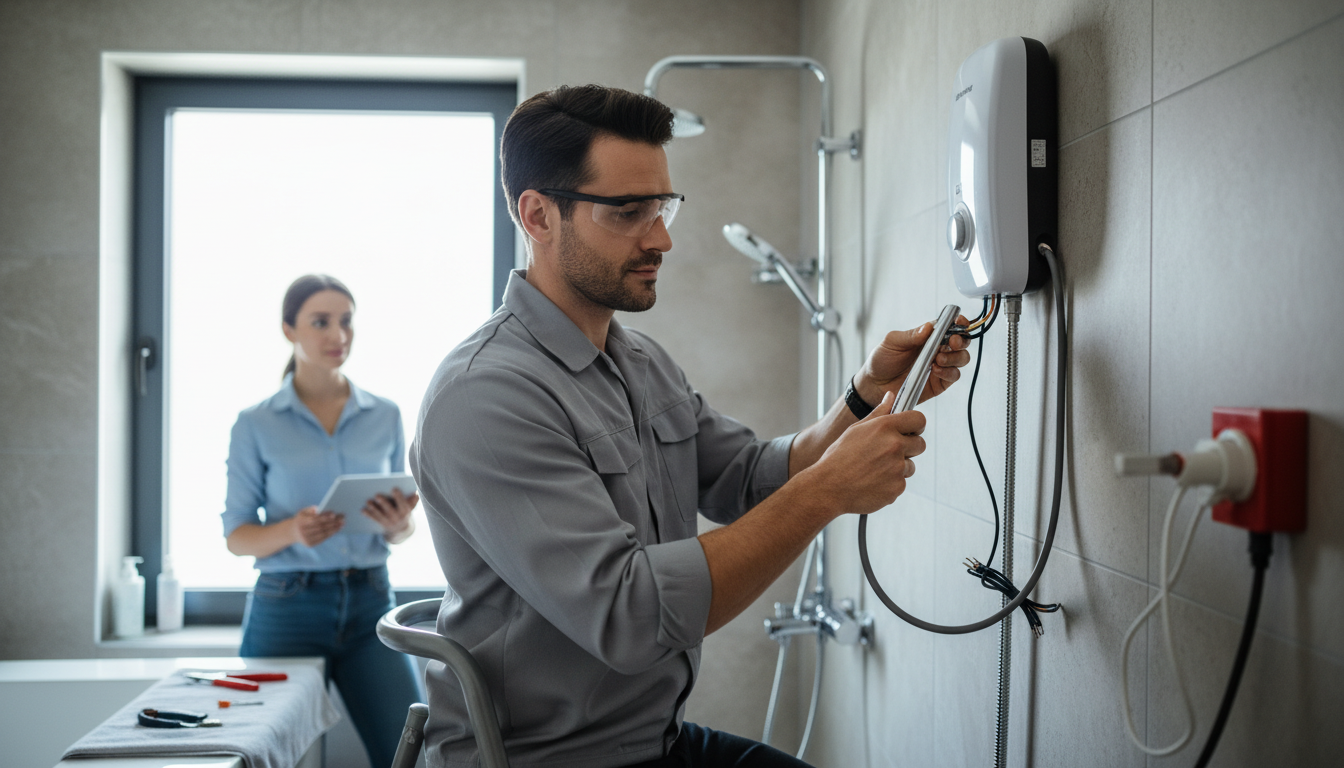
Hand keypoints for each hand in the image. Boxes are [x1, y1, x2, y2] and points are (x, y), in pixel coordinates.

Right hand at [292, 506, 342, 546]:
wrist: (292, 532)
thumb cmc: (301, 519)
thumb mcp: (303, 512)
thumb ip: (310, 509)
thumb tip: (318, 508)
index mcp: (300, 522)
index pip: (314, 520)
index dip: (324, 517)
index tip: (334, 514)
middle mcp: (302, 532)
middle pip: (320, 527)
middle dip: (332, 522)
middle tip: (342, 518)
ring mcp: (306, 539)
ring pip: (323, 533)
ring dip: (334, 528)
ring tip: (342, 524)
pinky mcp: (310, 544)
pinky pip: (322, 539)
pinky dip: (331, 534)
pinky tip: (337, 529)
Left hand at [362, 488, 418, 542]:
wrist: (401, 530)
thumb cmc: (405, 511)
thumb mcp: (410, 506)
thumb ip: (413, 500)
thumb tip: (416, 493)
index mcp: (406, 511)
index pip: (403, 503)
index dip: (399, 496)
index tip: (394, 488)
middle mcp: (398, 517)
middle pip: (390, 510)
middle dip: (384, 503)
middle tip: (377, 495)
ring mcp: (390, 522)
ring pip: (381, 515)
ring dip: (374, 508)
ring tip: (368, 501)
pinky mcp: (382, 524)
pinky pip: (375, 519)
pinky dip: (369, 515)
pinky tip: (363, 510)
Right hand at [804, 392, 926, 514]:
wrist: (829, 488)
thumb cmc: (839, 457)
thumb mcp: (856, 429)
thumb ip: (878, 412)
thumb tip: (891, 396)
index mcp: (884, 427)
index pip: (919, 419)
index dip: (916, 425)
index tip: (910, 431)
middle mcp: (894, 445)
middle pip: (920, 444)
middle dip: (909, 448)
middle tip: (888, 453)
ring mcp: (897, 468)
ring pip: (910, 466)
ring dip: (898, 468)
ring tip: (874, 470)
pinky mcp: (897, 487)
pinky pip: (901, 483)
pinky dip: (890, 484)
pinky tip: (873, 482)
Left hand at [855, 316, 972, 406]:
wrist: (875, 385)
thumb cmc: (882, 361)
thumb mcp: (892, 343)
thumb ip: (910, 335)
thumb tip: (928, 327)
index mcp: (928, 336)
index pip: (949, 326)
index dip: (958, 322)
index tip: (960, 321)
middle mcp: (937, 349)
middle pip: (961, 342)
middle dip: (961, 340)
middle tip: (952, 342)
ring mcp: (940, 366)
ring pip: (962, 359)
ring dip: (955, 357)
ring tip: (938, 359)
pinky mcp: (940, 382)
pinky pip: (953, 376)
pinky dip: (948, 372)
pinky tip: (935, 370)